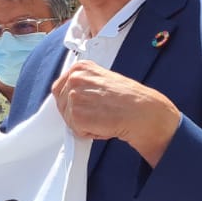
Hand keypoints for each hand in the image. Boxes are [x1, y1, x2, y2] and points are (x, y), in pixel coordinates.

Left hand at [52, 61, 180, 165]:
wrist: (142, 111)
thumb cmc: (128, 98)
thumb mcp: (103, 79)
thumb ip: (84, 84)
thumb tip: (69, 95)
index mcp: (80, 68)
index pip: (59, 88)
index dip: (70, 101)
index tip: (84, 105)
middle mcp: (74, 79)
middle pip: (61, 104)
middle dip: (76, 112)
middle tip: (98, 112)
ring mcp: (74, 97)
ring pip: (68, 118)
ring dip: (84, 123)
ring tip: (103, 116)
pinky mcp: (76, 116)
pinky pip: (76, 130)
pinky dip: (88, 132)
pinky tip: (103, 124)